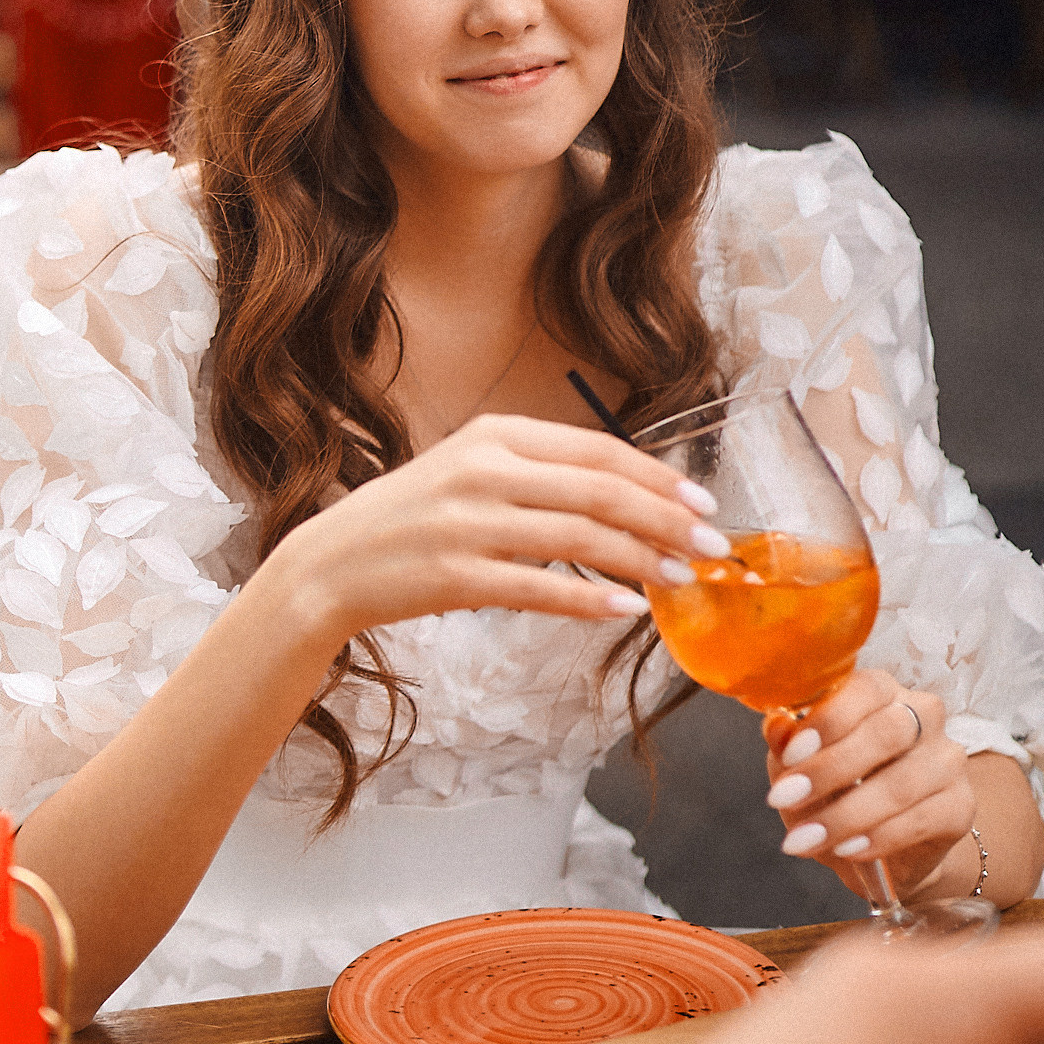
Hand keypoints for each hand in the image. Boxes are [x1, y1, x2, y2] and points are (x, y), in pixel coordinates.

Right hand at [274, 414, 715, 650]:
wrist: (331, 562)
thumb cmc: (411, 518)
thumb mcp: (471, 470)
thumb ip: (539, 473)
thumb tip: (627, 494)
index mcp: (495, 434)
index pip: (599, 450)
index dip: (659, 476)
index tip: (701, 500)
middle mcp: (484, 470)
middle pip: (601, 492)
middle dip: (667, 518)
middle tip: (712, 544)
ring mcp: (469, 523)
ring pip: (580, 539)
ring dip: (641, 560)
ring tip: (681, 577)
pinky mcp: (456, 576)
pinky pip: (541, 589)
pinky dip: (589, 601)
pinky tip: (624, 609)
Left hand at [764, 670, 976, 901]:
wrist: (882, 851)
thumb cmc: (838, 793)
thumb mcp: (800, 768)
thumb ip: (787, 744)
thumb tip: (776, 726)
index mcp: (883, 692)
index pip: (866, 688)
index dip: (828, 720)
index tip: (790, 756)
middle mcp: (924, 716)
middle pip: (887, 733)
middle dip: (830, 769)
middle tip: (786, 799)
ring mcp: (948, 759)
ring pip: (902, 782)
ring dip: (847, 814)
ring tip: (808, 838)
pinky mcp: (961, 805)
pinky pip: (922, 818)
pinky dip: (879, 837)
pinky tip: (849, 850)